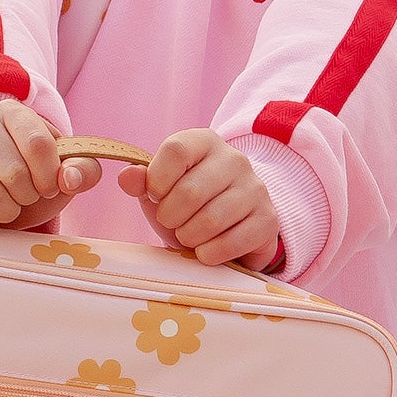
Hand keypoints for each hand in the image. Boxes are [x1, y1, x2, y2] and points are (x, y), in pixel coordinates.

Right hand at [0, 100, 100, 230]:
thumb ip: (83, 171)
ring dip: (6, 212)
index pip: (38, 145)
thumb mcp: (64, 174)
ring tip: (3, 205)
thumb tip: (70, 178)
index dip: (49, 177)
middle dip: (27, 197)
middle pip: (14, 173)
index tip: (49, 187)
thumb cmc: (32, 182)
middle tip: (22, 196)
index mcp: (13, 114)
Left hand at [125, 130, 280, 267]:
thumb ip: (141, 181)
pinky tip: (206, 251)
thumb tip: (127, 177)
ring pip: (211, 220)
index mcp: (204, 142)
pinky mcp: (268, 220)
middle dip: (170, 217)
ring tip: (188, 237)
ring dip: (189, 238)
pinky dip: (210, 254)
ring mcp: (256, 189)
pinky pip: (232, 242)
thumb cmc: (186, 203)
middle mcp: (236, 160)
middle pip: (190, 191)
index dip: (157, 180)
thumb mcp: (159, 189)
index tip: (155, 196)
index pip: (176, 151)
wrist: (229, 225)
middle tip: (171, 223)